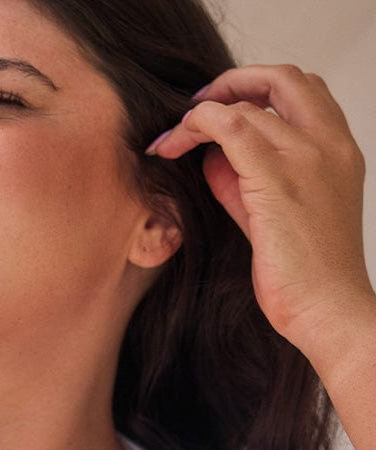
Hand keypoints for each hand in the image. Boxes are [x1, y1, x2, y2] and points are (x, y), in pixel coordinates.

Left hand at [146, 65, 375, 369]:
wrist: (327, 310)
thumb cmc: (305, 278)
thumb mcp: (274, 218)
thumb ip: (247, 183)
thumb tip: (213, 159)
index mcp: (340, 151)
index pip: (303, 92)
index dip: (257, 91)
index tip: (222, 113)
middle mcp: (329, 144)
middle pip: (281, 77)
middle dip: (231, 83)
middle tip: (194, 110)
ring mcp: (307, 157)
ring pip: (245, 106)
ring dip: (199, 118)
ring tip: (170, 142)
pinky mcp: (276, 178)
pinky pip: (228, 127)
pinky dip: (193, 127)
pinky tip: (170, 146)